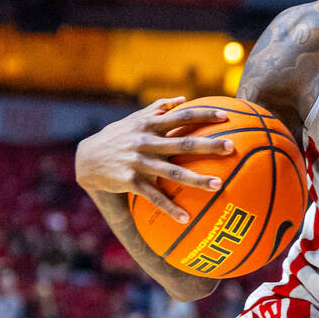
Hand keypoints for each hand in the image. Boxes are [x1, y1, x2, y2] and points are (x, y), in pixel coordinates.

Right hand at [75, 97, 233, 221]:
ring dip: (197, 180)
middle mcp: (146, 142)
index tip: (227, 116)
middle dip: (208, 145)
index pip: (182, 116)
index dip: (204, 115)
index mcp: (150, 124)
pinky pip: (155, 197)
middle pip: (182, 143)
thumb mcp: (135, 119)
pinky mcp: (131, 182)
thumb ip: (159, 108)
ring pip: (173, 172)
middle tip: (231, 148)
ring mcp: (139, 162)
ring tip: (219, 185)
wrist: (87, 159)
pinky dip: (170, 208)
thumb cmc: (118, 136)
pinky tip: (186, 218)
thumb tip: (183, 98)